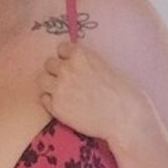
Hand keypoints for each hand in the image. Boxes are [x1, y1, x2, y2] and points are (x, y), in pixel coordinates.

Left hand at [37, 41, 152, 147]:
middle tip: (69, 83)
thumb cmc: (124, 93)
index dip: (67, 58)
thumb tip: (79, 64)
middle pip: (49, 64)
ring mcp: (59, 88)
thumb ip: (88, 62)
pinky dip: (51, 102)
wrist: (125, 118)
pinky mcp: (56, 107)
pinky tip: (65, 106)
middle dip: (57, 71)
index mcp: (80, 55)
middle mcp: (66, 68)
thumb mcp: (107, 66)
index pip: (61, 48)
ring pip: (42, 80)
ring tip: (64, 94)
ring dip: (51, 85)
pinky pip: (44, 99)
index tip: (73, 67)